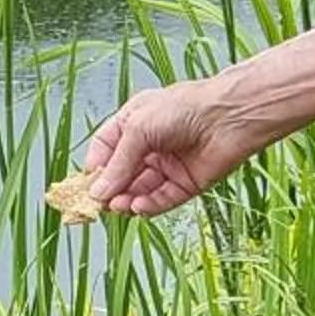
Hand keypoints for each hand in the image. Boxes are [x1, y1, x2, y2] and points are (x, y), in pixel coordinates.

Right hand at [82, 78, 256, 217]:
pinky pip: (161, 199)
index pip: (105, 150)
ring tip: (118, 206)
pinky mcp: (186, 184)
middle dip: (109, 189)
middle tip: (98, 205)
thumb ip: (118, 163)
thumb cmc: (185, 108)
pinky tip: (137, 207)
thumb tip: (98, 192)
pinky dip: (148, 205)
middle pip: (121, 174)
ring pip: (139, 190)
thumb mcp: (139, 129)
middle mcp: (149, 146)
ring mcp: (168, 166)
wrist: (230, 116)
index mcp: (134, 124)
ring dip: (126, 200)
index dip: (94, 168)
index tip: (84, 186)